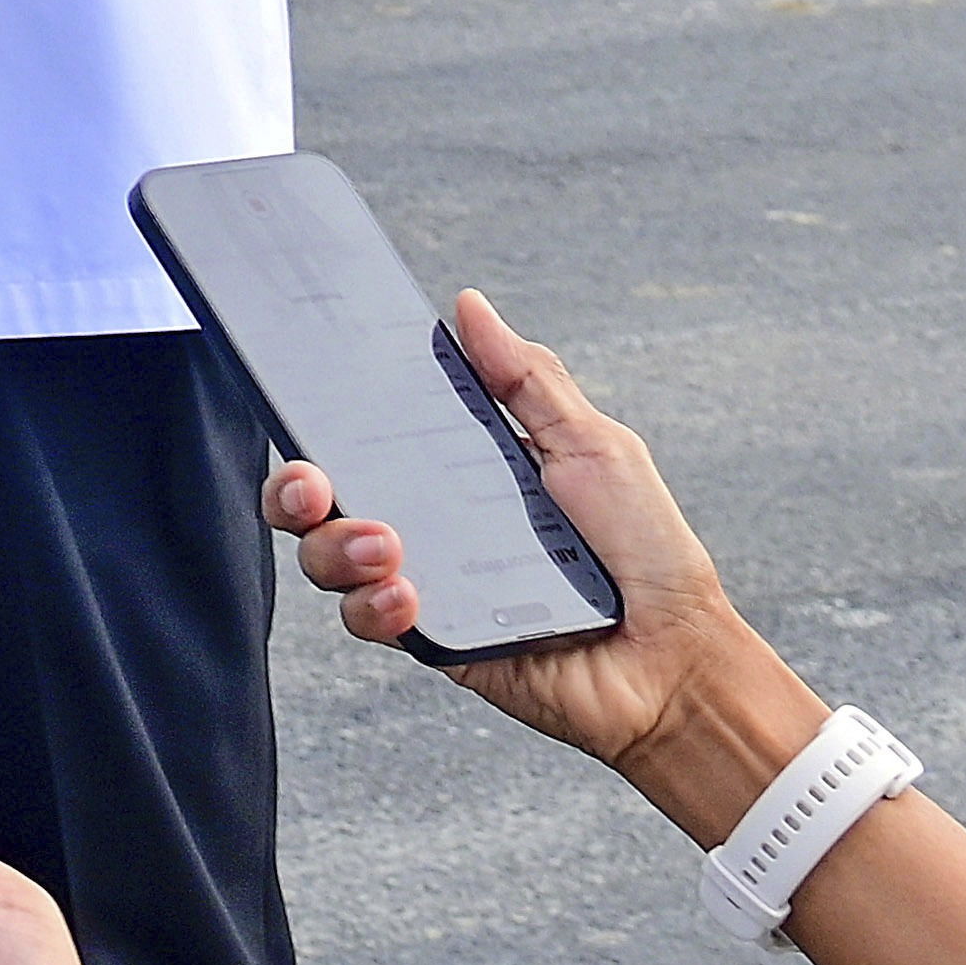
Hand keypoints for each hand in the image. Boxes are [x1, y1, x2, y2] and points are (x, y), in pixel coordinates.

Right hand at [267, 288, 823, 839]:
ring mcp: (424, 581)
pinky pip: (365, 619)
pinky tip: (407, 594)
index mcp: (455, 471)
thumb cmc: (648, 554)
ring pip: (324, 558)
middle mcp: (427, 523)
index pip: (363, 437)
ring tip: (384, 545)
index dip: (318, 418)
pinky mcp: (430, 639)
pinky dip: (372, 603)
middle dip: (290, 486)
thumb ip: (526, 379)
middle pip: (316, 500)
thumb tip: (471, 306)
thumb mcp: (592, 446)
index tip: (303, 398)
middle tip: (314, 482)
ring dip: (334, 546)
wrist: (675, 658)